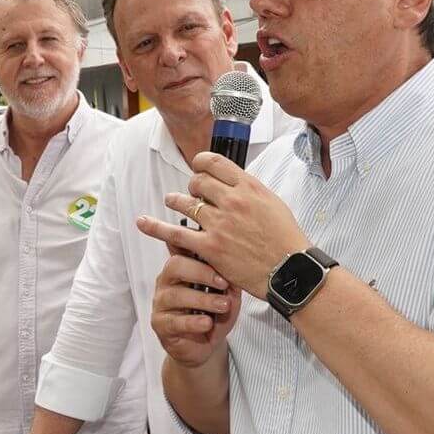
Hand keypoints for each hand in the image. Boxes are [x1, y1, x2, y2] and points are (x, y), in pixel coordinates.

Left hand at [135, 152, 309, 299]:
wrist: (290, 270)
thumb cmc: (286, 240)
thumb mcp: (273, 203)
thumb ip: (251, 191)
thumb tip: (234, 183)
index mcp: (249, 187)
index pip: (215, 162)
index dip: (202, 162)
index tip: (198, 166)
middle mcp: (232, 201)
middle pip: (198, 181)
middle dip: (192, 184)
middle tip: (193, 192)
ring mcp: (219, 224)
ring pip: (185, 203)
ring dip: (176, 200)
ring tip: (172, 201)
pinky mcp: (210, 247)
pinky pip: (176, 234)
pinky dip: (157, 228)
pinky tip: (143, 223)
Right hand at [149, 252, 238, 369]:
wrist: (205, 346)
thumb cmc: (214, 315)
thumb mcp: (228, 295)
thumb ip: (229, 281)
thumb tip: (235, 267)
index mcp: (181, 268)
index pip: (182, 248)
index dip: (196, 246)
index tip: (219, 253)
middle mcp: (167, 282)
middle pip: (175, 266)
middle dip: (202, 272)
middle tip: (223, 283)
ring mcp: (160, 303)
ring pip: (176, 295)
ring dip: (203, 300)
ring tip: (222, 306)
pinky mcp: (159, 324)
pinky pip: (174, 321)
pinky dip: (193, 322)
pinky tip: (207, 323)